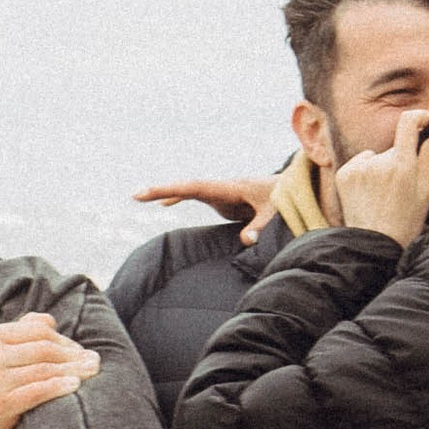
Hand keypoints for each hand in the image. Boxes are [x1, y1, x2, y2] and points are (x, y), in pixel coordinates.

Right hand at [0, 312, 100, 428]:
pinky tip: (75, 385)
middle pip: (44, 349)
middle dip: (74, 354)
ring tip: (92, 371)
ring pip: (44, 370)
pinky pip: (37, 391)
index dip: (64, 339)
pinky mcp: (0, 404)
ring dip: (73, 370)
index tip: (80, 350)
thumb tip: (51, 320)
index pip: (38, 330)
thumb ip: (21, 333)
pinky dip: (59, 387)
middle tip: (94, 361)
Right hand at [133, 170, 285, 231]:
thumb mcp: (275, 212)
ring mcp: (221, 193)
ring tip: (139, 197)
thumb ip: (261, 226)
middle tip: (135, 195)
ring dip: (165, 193)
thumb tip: (246, 241)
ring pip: (188, 191)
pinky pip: (196, 197)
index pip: (196, 187)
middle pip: (186, 187)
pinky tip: (164, 204)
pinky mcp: (224, 201)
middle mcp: (221, 187)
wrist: (294, 188)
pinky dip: (180, 199)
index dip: (173, 190)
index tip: (152, 194)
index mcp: (231, 187)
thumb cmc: (285, 198)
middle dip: (161, 190)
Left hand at [334, 107, 428, 246]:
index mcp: (402, 165)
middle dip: (401, 158)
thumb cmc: (406, 220)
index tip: (424, 121)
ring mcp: (358, 167)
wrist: (374, 244)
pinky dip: (365, 173)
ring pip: (377, 156)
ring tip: (383, 194)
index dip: (419, 117)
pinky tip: (368, 193)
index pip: (408, 122)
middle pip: (395, 146)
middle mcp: (378, 162)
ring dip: (381, 167)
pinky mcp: (343, 173)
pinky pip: (360, 162)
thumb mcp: (426, 191)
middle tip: (401, 186)